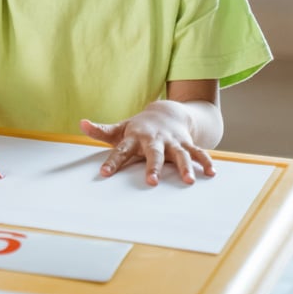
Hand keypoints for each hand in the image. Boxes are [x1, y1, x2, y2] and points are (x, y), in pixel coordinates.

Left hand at [80, 101, 215, 185]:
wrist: (167, 112)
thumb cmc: (138, 128)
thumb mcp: (120, 128)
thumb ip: (101, 131)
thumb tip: (81, 123)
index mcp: (135, 138)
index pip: (120, 151)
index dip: (112, 162)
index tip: (104, 173)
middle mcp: (155, 140)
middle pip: (154, 154)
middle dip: (153, 167)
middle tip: (152, 182)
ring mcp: (173, 142)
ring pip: (180, 154)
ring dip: (185, 167)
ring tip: (188, 181)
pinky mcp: (187, 144)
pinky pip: (198, 153)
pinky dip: (205, 161)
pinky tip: (211, 173)